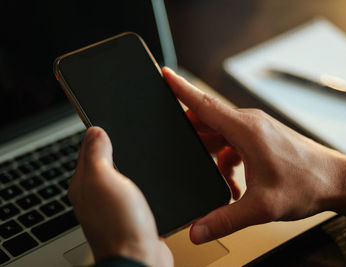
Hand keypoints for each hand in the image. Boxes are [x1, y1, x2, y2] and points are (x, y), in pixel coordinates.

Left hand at [69, 127, 172, 266]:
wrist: (142, 258)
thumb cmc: (121, 226)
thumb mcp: (104, 180)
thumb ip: (96, 154)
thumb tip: (95, 131)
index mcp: (84, 184)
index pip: (87, 149)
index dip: (98, 133)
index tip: (109, 120)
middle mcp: (97, 194)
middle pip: (105, 161)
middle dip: (117, 148)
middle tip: (128, 135)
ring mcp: (116, 204)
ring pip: (123, 176)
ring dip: (132, 165)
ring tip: (140, 154)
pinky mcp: (133, 213)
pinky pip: (136, 190)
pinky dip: (143, 182)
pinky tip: (151, 178)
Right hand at [162, 67, 345, 244]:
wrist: (338, 181)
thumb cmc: (308, 184)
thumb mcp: (262, 206)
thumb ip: (225, 219)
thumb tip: (198, 230)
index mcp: (246, 130)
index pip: (204, 104)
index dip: (180, 89)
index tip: (164, 74)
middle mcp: (251, 124)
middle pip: (208, 121)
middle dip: (191, 135)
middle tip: (178, 149)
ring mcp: (257, 130)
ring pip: (221, 135)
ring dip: (213, 156)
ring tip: (219, 181)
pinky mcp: (263, 139)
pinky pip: (234, 144)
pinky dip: (227, 161)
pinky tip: (234, 184)